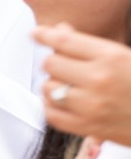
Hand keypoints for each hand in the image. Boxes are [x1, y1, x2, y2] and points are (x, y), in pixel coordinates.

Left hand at [36, 24, 130, 146]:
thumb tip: (60, 30)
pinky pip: (52, 114)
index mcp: (111, 57)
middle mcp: (98, 80)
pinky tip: (60, 101)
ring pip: (48, 88)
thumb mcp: (124, 56)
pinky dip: (51, 106)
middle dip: (54, 60)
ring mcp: (91, 106)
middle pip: (51, 63)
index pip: (64, 41)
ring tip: (66, 84)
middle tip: (63, 64)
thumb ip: (91, 45)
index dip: (45, 35)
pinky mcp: (88, 128)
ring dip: (52, 84)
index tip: (36, 34)